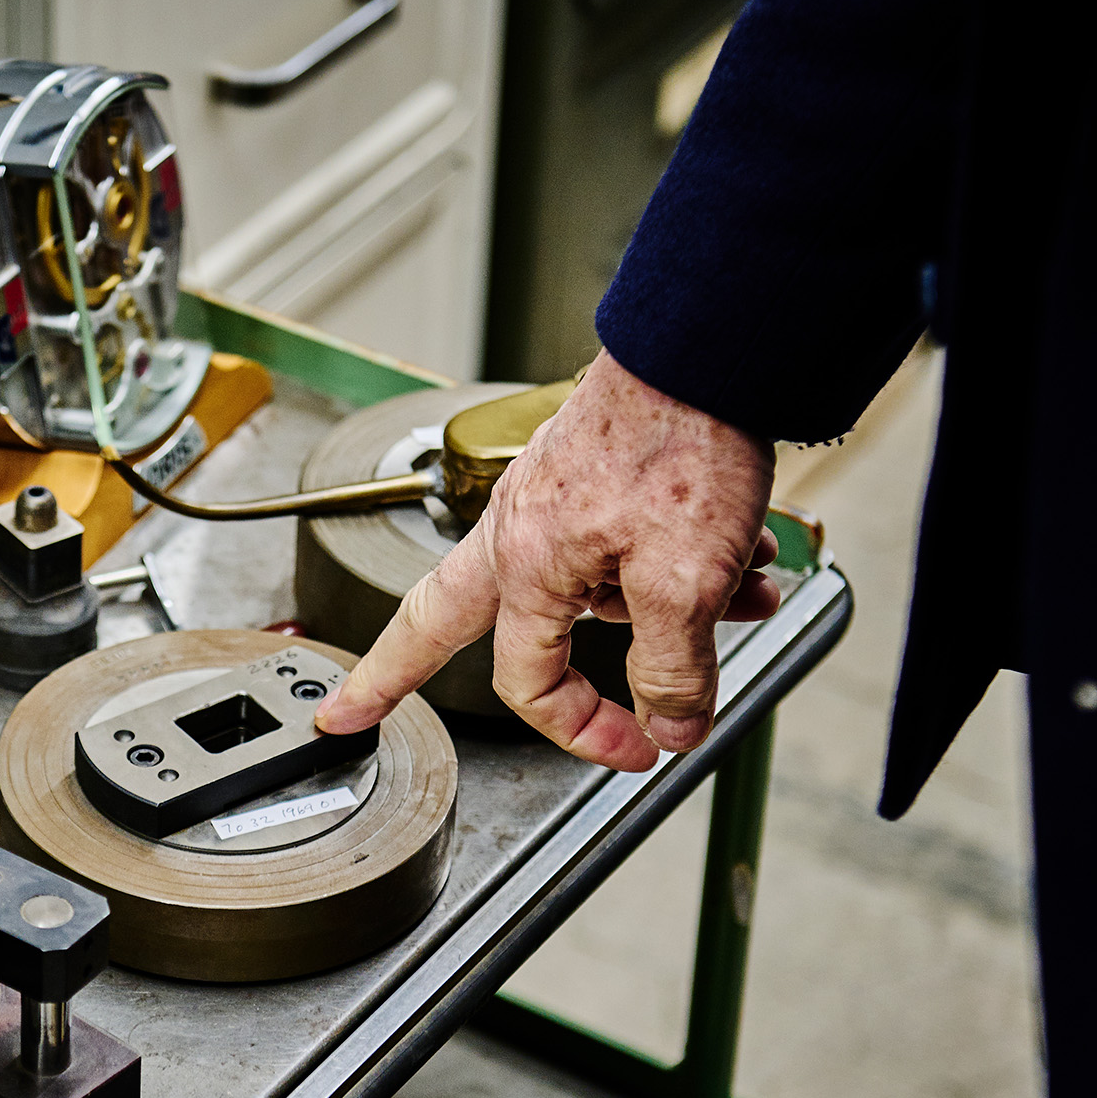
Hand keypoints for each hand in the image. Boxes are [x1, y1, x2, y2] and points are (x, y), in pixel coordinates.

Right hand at [315, 350, 779, 770]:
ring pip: (582, 587)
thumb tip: (672, 724)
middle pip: (440, 620)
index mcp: (525, 566)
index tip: (634, 751)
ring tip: (736, 600)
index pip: (529, 680)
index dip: (583, 729)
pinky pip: (624, 543)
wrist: (707, 347)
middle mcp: (518, 533)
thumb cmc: (682, 444)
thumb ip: (674, 666)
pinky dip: (684, 561)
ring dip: (660, 608)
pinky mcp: (589, 477)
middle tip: (351, 706)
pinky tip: (746, 560)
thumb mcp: (687, 580)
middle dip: (394, 669)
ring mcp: (547, 501)